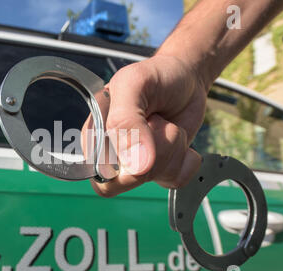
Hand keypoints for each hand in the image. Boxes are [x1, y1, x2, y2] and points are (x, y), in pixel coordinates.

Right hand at [91, 54, 208, 196]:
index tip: (144, 125)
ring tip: (166, 125)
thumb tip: (136, 166)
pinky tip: (180, 140)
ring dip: (172, 148)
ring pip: (155, 178)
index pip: (100, 172)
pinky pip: (175, 180)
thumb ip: (125, 121)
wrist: (188, 78)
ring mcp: (137, 164)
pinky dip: (186, 159)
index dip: (127, 156)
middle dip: (154, 150)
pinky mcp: (160, 169)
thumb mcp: (134, 84)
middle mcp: (113, 154)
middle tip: (158, 122)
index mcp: (95, 135)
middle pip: (129, 180)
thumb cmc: (156, 77)